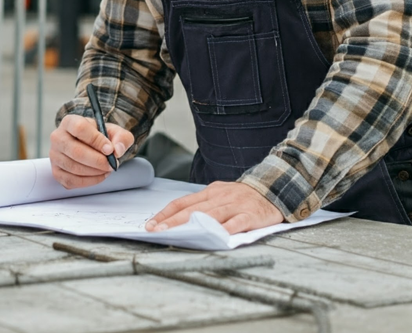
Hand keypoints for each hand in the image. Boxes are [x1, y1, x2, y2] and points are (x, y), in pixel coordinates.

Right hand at [50, 114, 133, 189]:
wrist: (90, 146)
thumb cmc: (100, 137)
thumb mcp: (114, 132)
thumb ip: (121, 138)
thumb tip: (118, 150)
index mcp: (70, 122)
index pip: (80, 128)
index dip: (96, 140)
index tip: (110, 149)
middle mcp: (58, 137)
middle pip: (76, 151)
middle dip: (97, 161)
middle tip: (111, 164)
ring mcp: (54, 156)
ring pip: (74, 167)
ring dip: (95, 172)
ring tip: (107, 169)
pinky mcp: (56, 172)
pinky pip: (71, 181)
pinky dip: (89, 181)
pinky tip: (99, 175)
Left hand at [144, 180, 283, 233]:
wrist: (273, 189)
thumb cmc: (242, 197)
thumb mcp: (220, 196)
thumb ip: (203, 206)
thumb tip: (179, 220)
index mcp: (210, 192)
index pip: (182, 202)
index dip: (165, 213)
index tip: (151, 224)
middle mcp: (219, 196)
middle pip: (192, 209)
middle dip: (172, 221)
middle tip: (157, 231)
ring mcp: (235, 205)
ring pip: (210, 215)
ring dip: (192, 225)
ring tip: (177, 234)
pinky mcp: (251, 215)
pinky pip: (237, 222)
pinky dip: (227, 228)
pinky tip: (217, 235)